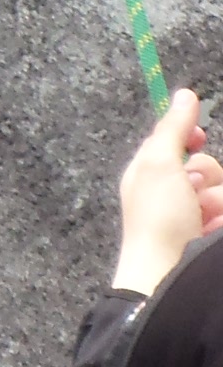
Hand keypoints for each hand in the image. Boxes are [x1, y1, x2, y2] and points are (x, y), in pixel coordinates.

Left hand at [112, 87, 222, 294]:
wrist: (169, 273)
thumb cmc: (157, 216)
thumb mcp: (159, 163)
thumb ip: (174, 128)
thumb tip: (186, 93)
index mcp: (151, 173)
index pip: (176, 143)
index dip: (190, 135)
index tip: (198, 137)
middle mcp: (174, 193)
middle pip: (208, 166)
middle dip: (207, 176)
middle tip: (193, 193)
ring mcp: (199, 217)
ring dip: (219, 201)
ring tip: (205, 220)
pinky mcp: (214, 234)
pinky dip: (222, 219)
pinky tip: (213, 231)